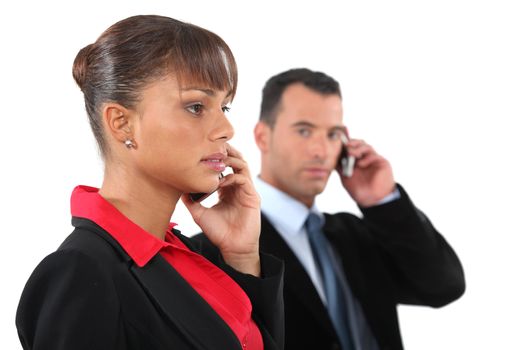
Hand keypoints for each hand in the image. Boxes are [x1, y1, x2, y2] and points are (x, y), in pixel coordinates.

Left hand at [182, 144, 260, 275]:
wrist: (232, 248)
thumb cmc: (219, 233)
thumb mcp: (199, 214)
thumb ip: (190, 200)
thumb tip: (177, 189)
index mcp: (227, 189)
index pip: (225, 166)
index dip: (216, 157)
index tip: (202, 152)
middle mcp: (238, 187)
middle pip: (236, 160)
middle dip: (225, 152)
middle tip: (212, 147)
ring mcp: (246, 191)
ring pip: (242, 165)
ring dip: (230, 160)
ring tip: (217, 160)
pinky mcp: (253, 197)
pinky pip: (244, 180)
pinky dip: (232, 177)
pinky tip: (221, 182)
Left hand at [338, 139, 395, 206]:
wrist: (371, 200)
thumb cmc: (358, 189)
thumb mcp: (345, 177)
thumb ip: (340, 167)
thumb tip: (331, 157)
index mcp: (356, 159)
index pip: (352, 146)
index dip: (346, 143)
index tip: (339, 143)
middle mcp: (365, 157)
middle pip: (360, 143)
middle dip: (352, 143)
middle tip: (346, 145)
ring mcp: (373, 159)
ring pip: (367, 147)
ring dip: (358, 148)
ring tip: (351, 153)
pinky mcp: (382, 163)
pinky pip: (374, 156)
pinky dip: (366, 159)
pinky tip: (360, 164)